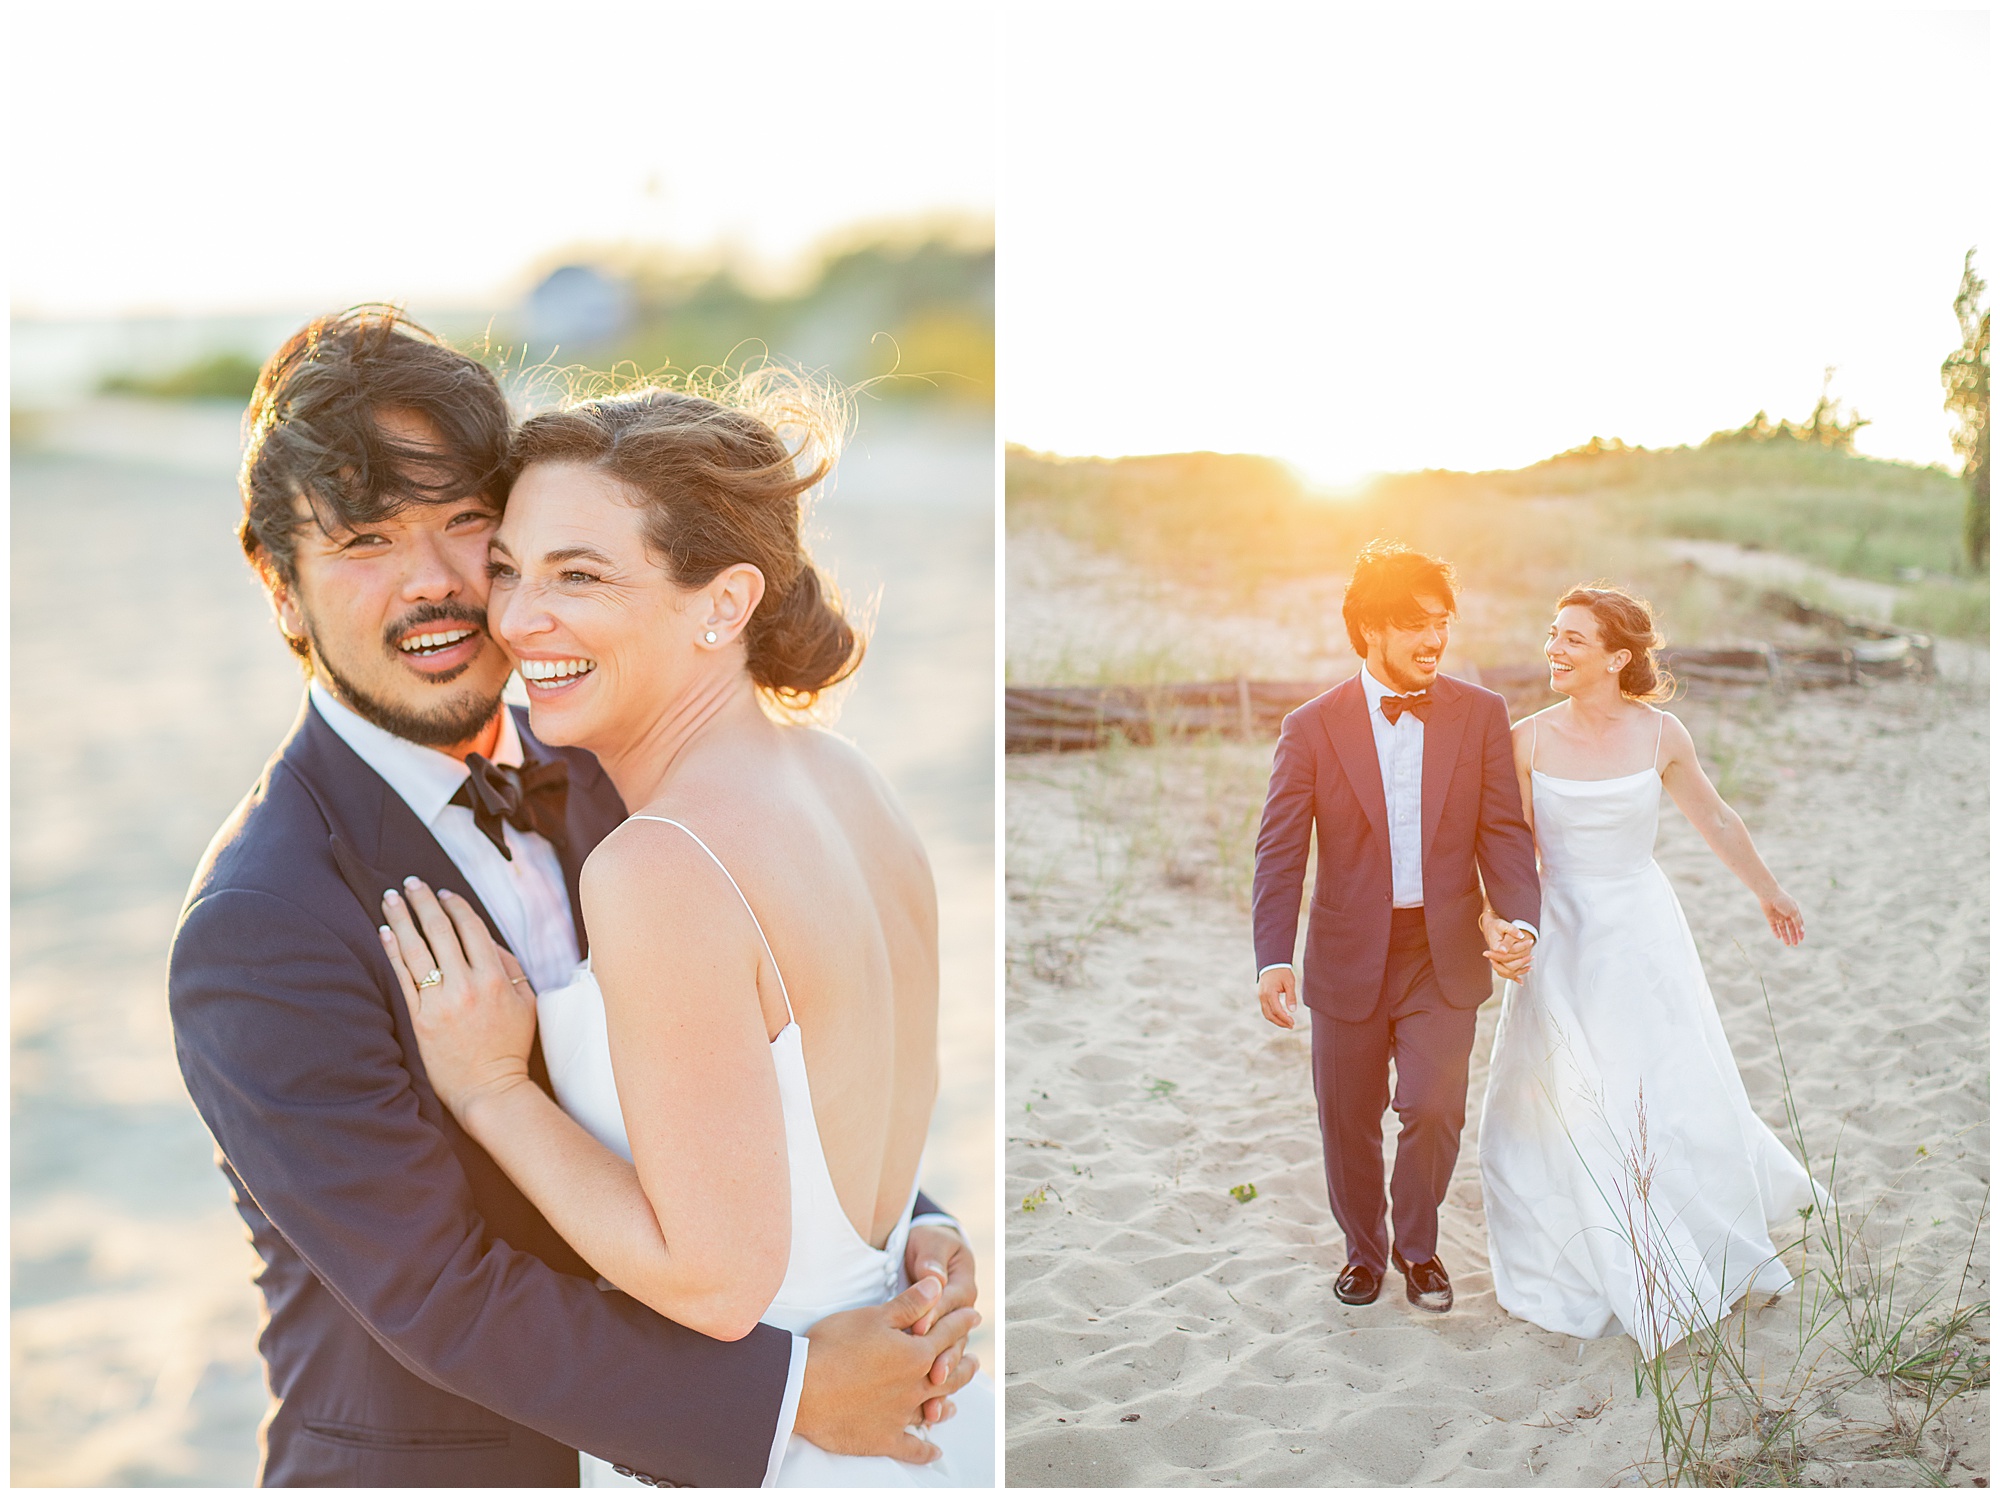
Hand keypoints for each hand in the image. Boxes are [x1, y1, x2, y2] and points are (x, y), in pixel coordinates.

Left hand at [380, 879, 535, 1116]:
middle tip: (411, 883)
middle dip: (424, 902)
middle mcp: (467, 985)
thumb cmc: (510, 1047)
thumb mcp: (527, 1004)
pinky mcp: (420, 1019)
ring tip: (390, 898)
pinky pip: (403, 978)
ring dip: (402, 919)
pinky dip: (393, 952)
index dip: (456, 907)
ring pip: (417, 950)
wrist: (489, 1088)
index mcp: (496, 978)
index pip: (471, 930)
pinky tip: (384, 933)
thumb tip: (487, 942)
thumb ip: (510, 968)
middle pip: (440, 931)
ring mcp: (441, 1002)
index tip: (444, 893)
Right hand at [796, 1277, 980, 1462]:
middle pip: (949, 1375)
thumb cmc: (835, 1345)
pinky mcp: (882, 1438)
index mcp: (915, 1354)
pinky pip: (911, 1448)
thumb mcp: (874, 1316)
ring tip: (957, 1403)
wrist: (803, 1388)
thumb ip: (910, 1304)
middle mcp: (914, 1387)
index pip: (946, 1333)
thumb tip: (939, 1285)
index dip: (961, 1321)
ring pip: (934, 1409)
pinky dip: (925, 1451)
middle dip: (964, 1365)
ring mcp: (900, 1415)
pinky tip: (934, 1452)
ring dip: (948, 1403)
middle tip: (975, 1362)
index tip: (973, 1314)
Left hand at [903, 1222, 976, 1423]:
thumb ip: (932, 1259)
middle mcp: (961, 1314)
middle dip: (944, 1358)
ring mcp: (951, 1334)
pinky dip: (936, 1393)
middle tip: (932, 1372)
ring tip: (933, 1402)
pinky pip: (941, 1371)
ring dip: (943, 1382)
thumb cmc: (927, 1246)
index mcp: (962, 1285)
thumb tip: (934, 1274)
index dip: (935, 1314)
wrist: (926, 1252)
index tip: (917, 1326)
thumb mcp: (930, 1244)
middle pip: (955, 1340)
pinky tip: (929, 1413)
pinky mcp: (938, 1347)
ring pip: (951, 1361)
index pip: (950, 1303)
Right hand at [1258, 966, 1298, 1028]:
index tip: (1293, 1022)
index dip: (1285, 1018)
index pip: (1276, 1010)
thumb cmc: (1282, 972)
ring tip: (1287, 1024)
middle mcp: (1263, 996)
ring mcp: (1261, 997)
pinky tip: (1281, 1017)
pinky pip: (1266, 1009)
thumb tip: (1292, 1011)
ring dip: (1276, 1021)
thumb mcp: (1289, 983)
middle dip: (1280, 1023)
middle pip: (1270, 1015)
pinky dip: (1273, 1016)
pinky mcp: (1262, 997)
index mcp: (1269, 993)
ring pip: (1266, 1014)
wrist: (1272, 963)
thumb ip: (1291, 997)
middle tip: (1291, 1026)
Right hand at [1479, 911, 1534, 981]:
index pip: (1509, 952)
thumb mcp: (1503, 925)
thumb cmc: (1496, 926)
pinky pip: (1507, 974)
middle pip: (1508, 965)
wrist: (1490, 928)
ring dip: (1519, 970)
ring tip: (1529, 967)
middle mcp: (1494, 957)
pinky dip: (1514, 978)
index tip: (1530, 942)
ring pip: (1508, 972)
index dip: (1522, 947)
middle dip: (1521, 962)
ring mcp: (1496, 961)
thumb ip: (1512, 931)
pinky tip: (1521, 982)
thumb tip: (1520, 936)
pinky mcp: (1500, 963)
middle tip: (1531, 956)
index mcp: (1495, 948)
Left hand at [1761, 887, 1804, 946]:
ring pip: (1783, 929)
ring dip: (1786, 936)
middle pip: (1791, 928)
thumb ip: (1797, 921)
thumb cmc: (1783, 902)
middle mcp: (1786, 915)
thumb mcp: (1793, 912)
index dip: (1800, 931)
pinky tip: (1779, 938)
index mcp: (1794, 912)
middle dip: (1793, 936)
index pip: (1799, 923)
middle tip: (1795, 944)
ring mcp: (1778, 916)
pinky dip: (1776, 932)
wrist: (1769, 895)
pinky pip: (1774, 927)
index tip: (1801, 939)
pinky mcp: (1770, 918)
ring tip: (1788, 944)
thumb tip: (1802, 930)